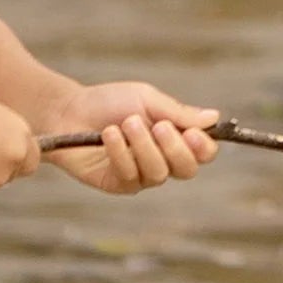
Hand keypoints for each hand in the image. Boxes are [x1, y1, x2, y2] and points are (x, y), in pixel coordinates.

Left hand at [41, 82, 220, 194]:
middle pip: (187, 169)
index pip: (203, 152)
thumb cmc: (108, 102)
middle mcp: (162, 160)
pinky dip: (121, 153)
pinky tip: (109, 135)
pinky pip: (130, 176)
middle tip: (158, 126)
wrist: (68, 111)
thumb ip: (178, 112)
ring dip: (144, 147)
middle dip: (175, 148)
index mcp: (175, 138)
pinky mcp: (118, 184)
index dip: (204, 147)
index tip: (192, 133)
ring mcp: (141, 175)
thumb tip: (214, 117)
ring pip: (159, 173)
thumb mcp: (146, 99)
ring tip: (127, 123)